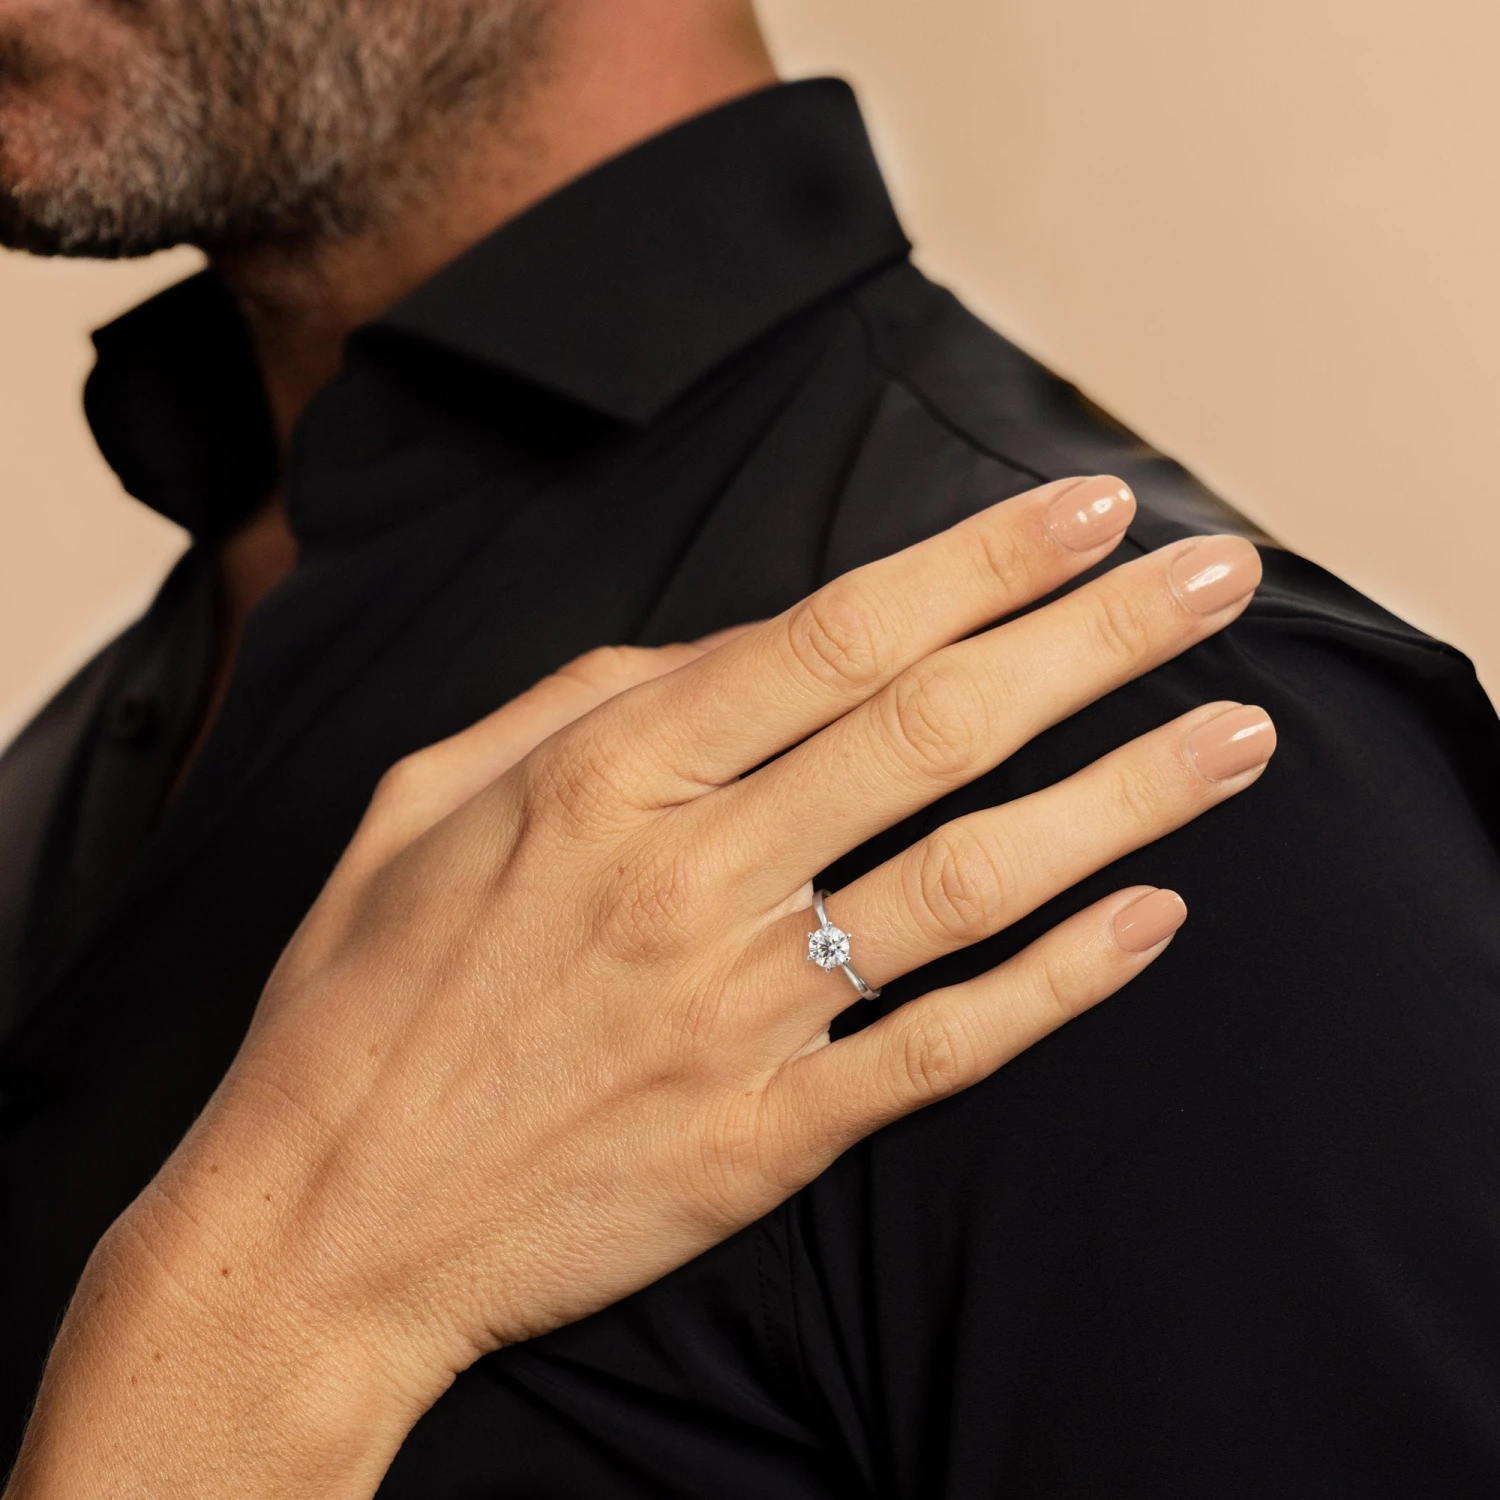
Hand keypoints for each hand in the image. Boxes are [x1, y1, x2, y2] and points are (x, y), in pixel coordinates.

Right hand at [8, 477, 1273, 1498]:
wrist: (321, 1227)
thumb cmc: (361, 1001)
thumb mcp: (425, 802)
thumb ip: (577, 703)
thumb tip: (724, 651)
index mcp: (602, 778)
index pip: (835, 636)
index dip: (979, 564)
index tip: (1088, 510)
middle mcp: (688, 879)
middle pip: (933, 729)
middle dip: (1094, 641)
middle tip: (1215, 576)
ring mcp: (737, 1014)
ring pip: (970, 881)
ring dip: (1122, 800)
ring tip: (1238, 739)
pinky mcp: (765, 1136)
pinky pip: (942, 1047)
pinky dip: (1057, 986)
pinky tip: (1150, 922)